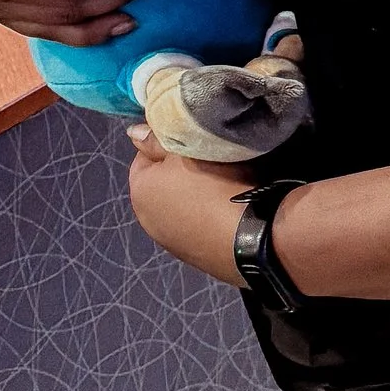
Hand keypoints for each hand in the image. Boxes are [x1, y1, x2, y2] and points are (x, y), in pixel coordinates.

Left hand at [127, 137, 251, 280]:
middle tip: (210, 160)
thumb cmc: (218, 185)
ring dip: (197, 195)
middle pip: (163, 182)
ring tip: (224, 186)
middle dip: (181, 171)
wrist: (255, 238)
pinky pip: (200, 226)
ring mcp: (173, 243)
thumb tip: (134, 132)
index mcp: (140, 190)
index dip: (169, 142)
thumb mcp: (188, 147)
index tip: (193, 139)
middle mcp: (148, 221)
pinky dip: (210, 217)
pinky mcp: (197, 257)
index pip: (145, 153)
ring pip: (183, 205)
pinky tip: (229, 210)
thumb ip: (156, 138)